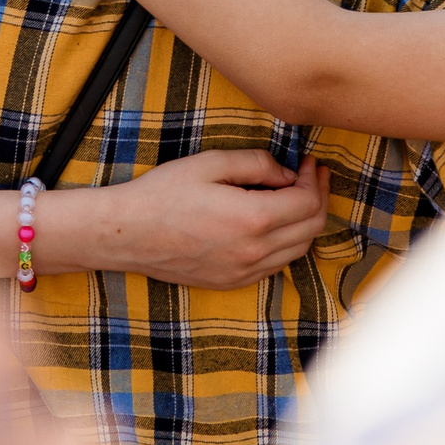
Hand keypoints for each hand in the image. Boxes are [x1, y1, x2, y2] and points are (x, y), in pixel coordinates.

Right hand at [52, 150, 329, 289]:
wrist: (127, 233)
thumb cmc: (163, 193)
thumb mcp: (210, 163)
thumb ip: (256, 163)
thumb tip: (287, 173)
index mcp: (253, 219)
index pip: (308, 202)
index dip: (314, 179)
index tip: (309, 162)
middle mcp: (255, 252)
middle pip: (311, 228)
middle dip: (317, 198)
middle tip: (309, 175)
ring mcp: (244, 272)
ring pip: (298, 250)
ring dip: (304, 222)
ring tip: (294, 196)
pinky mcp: (232, 282)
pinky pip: (276, 264)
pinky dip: (286, 242)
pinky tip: (272, 222)